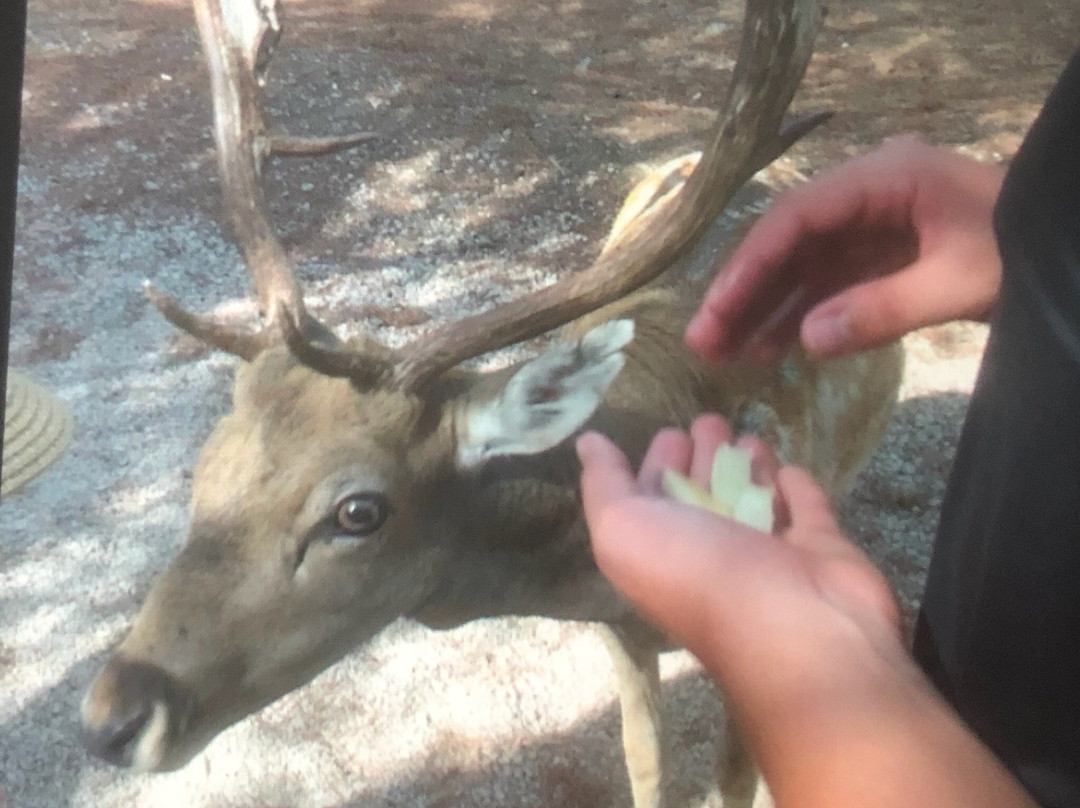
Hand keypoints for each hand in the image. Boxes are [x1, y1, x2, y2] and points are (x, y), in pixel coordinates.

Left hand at [577, 414, 902, 703]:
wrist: (794, 629)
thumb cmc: (698, 575)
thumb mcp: (624, 528)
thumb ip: (604, 484)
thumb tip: (587, 442)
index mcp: (662, 547)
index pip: (654, 499)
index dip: (656, 465)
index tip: (670, 433)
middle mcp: (711, 550)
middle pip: (704, 492)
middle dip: (703, 456)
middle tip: (711, 421)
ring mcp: (768, 551)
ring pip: (754, 495)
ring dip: (748, 465)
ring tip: (746, 435)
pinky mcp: (820, 548)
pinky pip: (805, 508)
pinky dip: (795, 488)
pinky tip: (788, 468)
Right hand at [685, 137, 1004, 361]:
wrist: (1064, 242)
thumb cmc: (1019, 249)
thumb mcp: (958, 281)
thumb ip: (880, 310)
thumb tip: (804, 342)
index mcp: (883, 178)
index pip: (796, 218)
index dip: (749, 265)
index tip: (715, 311)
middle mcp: (866, 193)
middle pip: (788, 241)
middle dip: (744, 292)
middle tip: (702, 342)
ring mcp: (871, 223)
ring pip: (801, 265)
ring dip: (764, 308)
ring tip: (726, 355)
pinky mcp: (880, 252)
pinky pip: (827, 282)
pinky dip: (800, 314)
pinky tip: (770, 348)